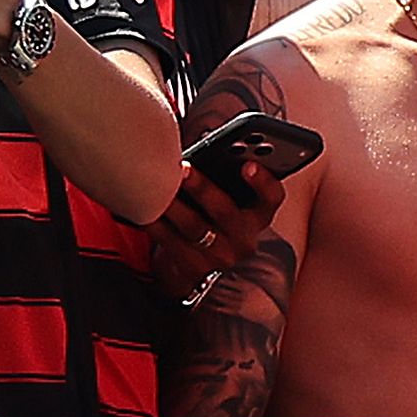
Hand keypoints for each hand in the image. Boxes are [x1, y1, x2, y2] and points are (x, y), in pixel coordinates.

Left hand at [155, 155, 286, 306]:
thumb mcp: (229, 199)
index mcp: (258, 215)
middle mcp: (244, 238)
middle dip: (203, 188)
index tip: (248, 165)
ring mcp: (221, 256)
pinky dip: (157, 224)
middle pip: (225, 211)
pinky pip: (172, 243)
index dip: (263, 182)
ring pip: (195, 228)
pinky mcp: (195, 268)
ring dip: (174, 205)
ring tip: (158, 186)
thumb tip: (199, 148)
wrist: (202, 263)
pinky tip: (145, 209)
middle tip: (184, 168)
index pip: (272, 198)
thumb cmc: (213, 217)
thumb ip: (224, 176)